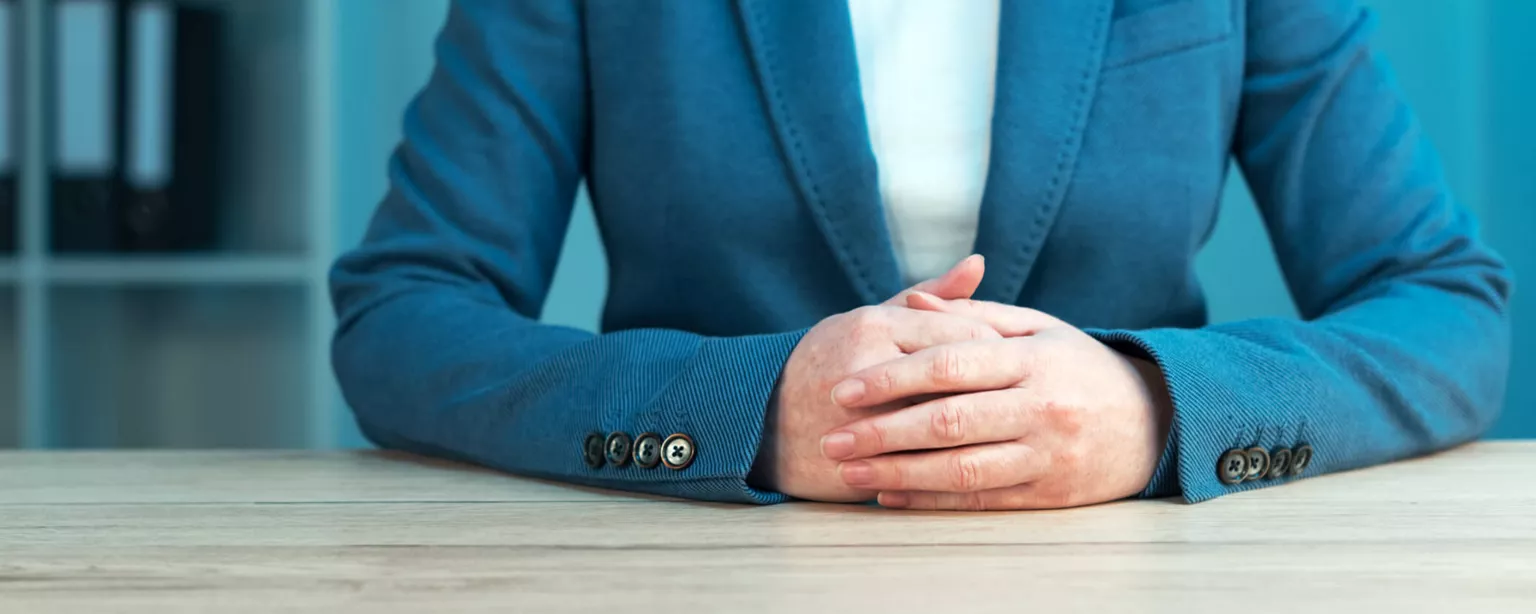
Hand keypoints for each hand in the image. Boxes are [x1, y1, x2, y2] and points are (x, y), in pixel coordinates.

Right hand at [753, 256, 1003, 501]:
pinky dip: (955, 461)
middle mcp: (868, 368)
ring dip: (980, 430)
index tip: (1016, 365)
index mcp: (874, 325)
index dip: (1001, 352)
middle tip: (1015, 401)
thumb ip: (929, 295)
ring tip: (997, 430)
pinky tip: (972, 460)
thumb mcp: (871, 319)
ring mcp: (862, 418)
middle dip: (997, 393)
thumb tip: (979, 263)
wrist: (760, 421)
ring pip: (946, 424)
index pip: (965, 334)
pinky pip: (925, 461)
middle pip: (962, 380)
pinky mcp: (862, 460)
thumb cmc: (824, 363)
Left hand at [818, 293, 1172, 509]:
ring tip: (850, 473)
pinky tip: (892, 496)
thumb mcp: (1039, 327)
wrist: (1158, 420)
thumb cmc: (1082, 366)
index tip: (845, 389)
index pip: (950, 365)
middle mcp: (1041, 406)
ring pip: (961, 468)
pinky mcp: (1051, 493)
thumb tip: (909, 299)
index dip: (892, 378)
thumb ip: (974, 314)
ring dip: (898, 473)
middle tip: (831, 437)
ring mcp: (1048, 453)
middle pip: (948, 421)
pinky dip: (932, 500)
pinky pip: (982, 500)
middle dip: (881, 431)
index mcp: (1033, 359)